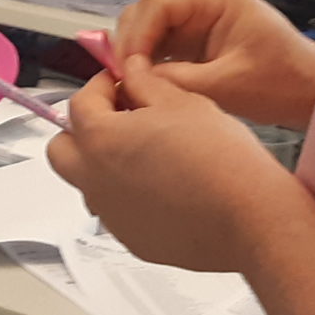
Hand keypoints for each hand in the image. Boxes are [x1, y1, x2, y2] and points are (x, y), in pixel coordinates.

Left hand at [47, 62, 304, 272]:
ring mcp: (112, 216)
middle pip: (63, 149)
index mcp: (100, 140)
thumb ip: (145, 83)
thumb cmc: (220, 159)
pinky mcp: (133, 241)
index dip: (100, 87)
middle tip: (120, 118)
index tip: (121, 83)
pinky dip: (129, 196)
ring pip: (88, 183)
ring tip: (147, 153)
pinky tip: (166, 188)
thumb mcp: (182, 101)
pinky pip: (117, 212)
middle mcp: (94, 181)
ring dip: (104, 164)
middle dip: (84, 130)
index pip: (79, 104)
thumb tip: (130, 73)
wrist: (251, 219)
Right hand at [114, 0, 314, 130]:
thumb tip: (132, 79)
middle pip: (148, 10)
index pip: (157, 2)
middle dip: (132, 43)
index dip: (136, 34)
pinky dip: (149, 62)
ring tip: (132, 84)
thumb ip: (177, 80)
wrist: (311, 94)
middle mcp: (203, 0)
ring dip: (137, 53)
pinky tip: (145, 84)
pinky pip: (161, 43)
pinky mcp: (197, 39)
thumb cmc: (280, 84)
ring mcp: (198, 18)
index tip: (127, 70)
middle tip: (125, 79)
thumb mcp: (227, 85)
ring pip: (149, 27)